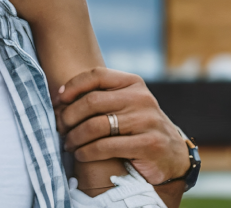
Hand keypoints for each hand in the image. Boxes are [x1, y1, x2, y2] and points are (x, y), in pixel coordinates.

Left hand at [56, 68, 189, 186]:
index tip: (58, 101)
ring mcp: (147, 121)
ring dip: (75, 137)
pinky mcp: (148, 144)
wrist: (172, 155)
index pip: (97, 75)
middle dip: (69, 116)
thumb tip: (59, 96)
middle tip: (60, 128)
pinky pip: (106, 147)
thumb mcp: (127, 105)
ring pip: (96, 126)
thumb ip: (103, 96)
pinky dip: (87, 152)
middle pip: (92, 101)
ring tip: (68, 144)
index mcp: (134, 83)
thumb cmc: (138, 128)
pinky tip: (80, 154)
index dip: (72, 86)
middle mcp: (142, 99)